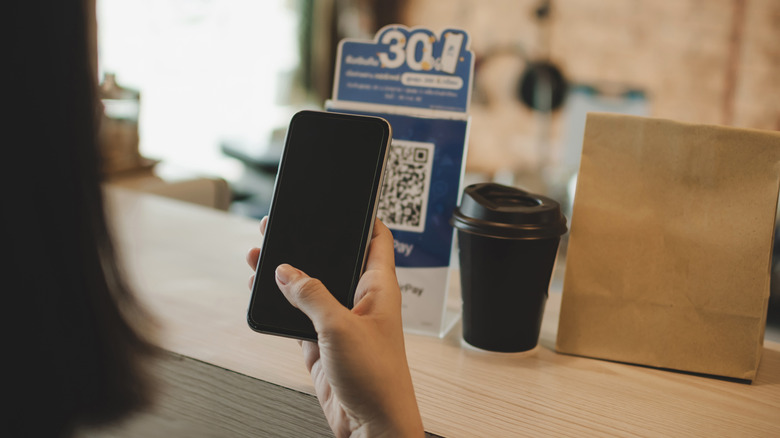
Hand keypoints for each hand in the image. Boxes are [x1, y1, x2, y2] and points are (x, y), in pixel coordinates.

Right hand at [247, 218, 423, 437]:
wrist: (370, 426)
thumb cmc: (378, 379)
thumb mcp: (341, 327)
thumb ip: (311, 295)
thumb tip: (286, 271)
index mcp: (379, 287)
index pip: (376, 239)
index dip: (363, 218)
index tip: (345, 200)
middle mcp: (361, 300)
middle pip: (334, 260)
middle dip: (309, 243)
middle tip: (282, 226)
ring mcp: (341, 322)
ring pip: (311, 288)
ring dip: (287, 275)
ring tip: (261, 256)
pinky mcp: (323, 343)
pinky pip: (298, 317)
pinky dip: (280, 306)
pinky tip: (263, 294)